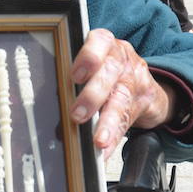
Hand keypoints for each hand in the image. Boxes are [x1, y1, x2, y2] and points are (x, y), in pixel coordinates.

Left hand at [68, 29, 173, 157]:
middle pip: (109, 72)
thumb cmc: (108, 72)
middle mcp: (121, 58)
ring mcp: (134, 78)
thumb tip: (48, 107)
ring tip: (98, 140)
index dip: (88, 57)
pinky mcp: (143, 99)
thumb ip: (75, 79)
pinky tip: (105, 149)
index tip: (75, 76)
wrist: (144, 84)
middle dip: (92, 95)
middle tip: (78, 115)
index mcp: (104, 44)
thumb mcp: (94, 65)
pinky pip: (128, 119)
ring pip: (121, 98)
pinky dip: (114, 136)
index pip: (99, 42)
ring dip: (108, 122)